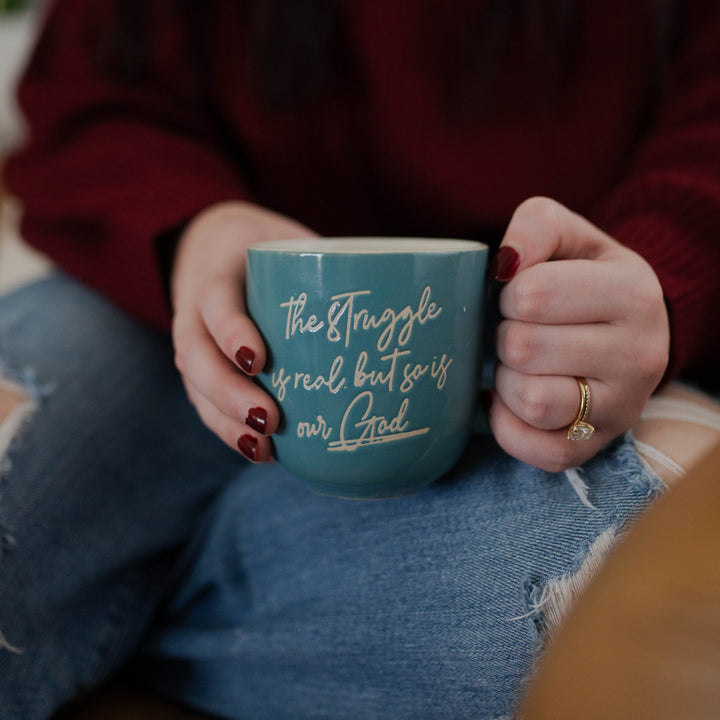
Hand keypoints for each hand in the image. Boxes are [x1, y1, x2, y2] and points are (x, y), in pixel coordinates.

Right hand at [170, 201, 316, 461]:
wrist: (214, 246)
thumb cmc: (267, 247)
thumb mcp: (291, 240)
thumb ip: (328, 263)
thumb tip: (402, 301)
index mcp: (219, 268)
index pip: (216, 299)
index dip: (232, 331)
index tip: (260, 361)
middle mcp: (194, 309)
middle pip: (195, 356)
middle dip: (229, 393)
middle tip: (269, 420)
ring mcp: (193, 341)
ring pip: (195, 387)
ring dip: (227, 423)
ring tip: (262, 450)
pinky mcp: (200, 368)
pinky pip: (205, 404)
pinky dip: (229, 431)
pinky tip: (261, 452)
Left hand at [488, 197, 669, 471]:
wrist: (624, 332)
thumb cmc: (582, 279)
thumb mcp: (568, 236)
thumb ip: (535, 227)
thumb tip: (506, 263)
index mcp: (632, 293)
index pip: (532, 294)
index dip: (509, 294)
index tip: (521, 296)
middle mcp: (640, 355)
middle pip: (524, 348)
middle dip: (505, 336)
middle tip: (518, 331)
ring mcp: (622, 408)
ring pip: (531, 401)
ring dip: (506, 381)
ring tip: (519, 366)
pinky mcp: (595, 446)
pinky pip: (536, 449)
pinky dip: (508, 425)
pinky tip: (512, 401)